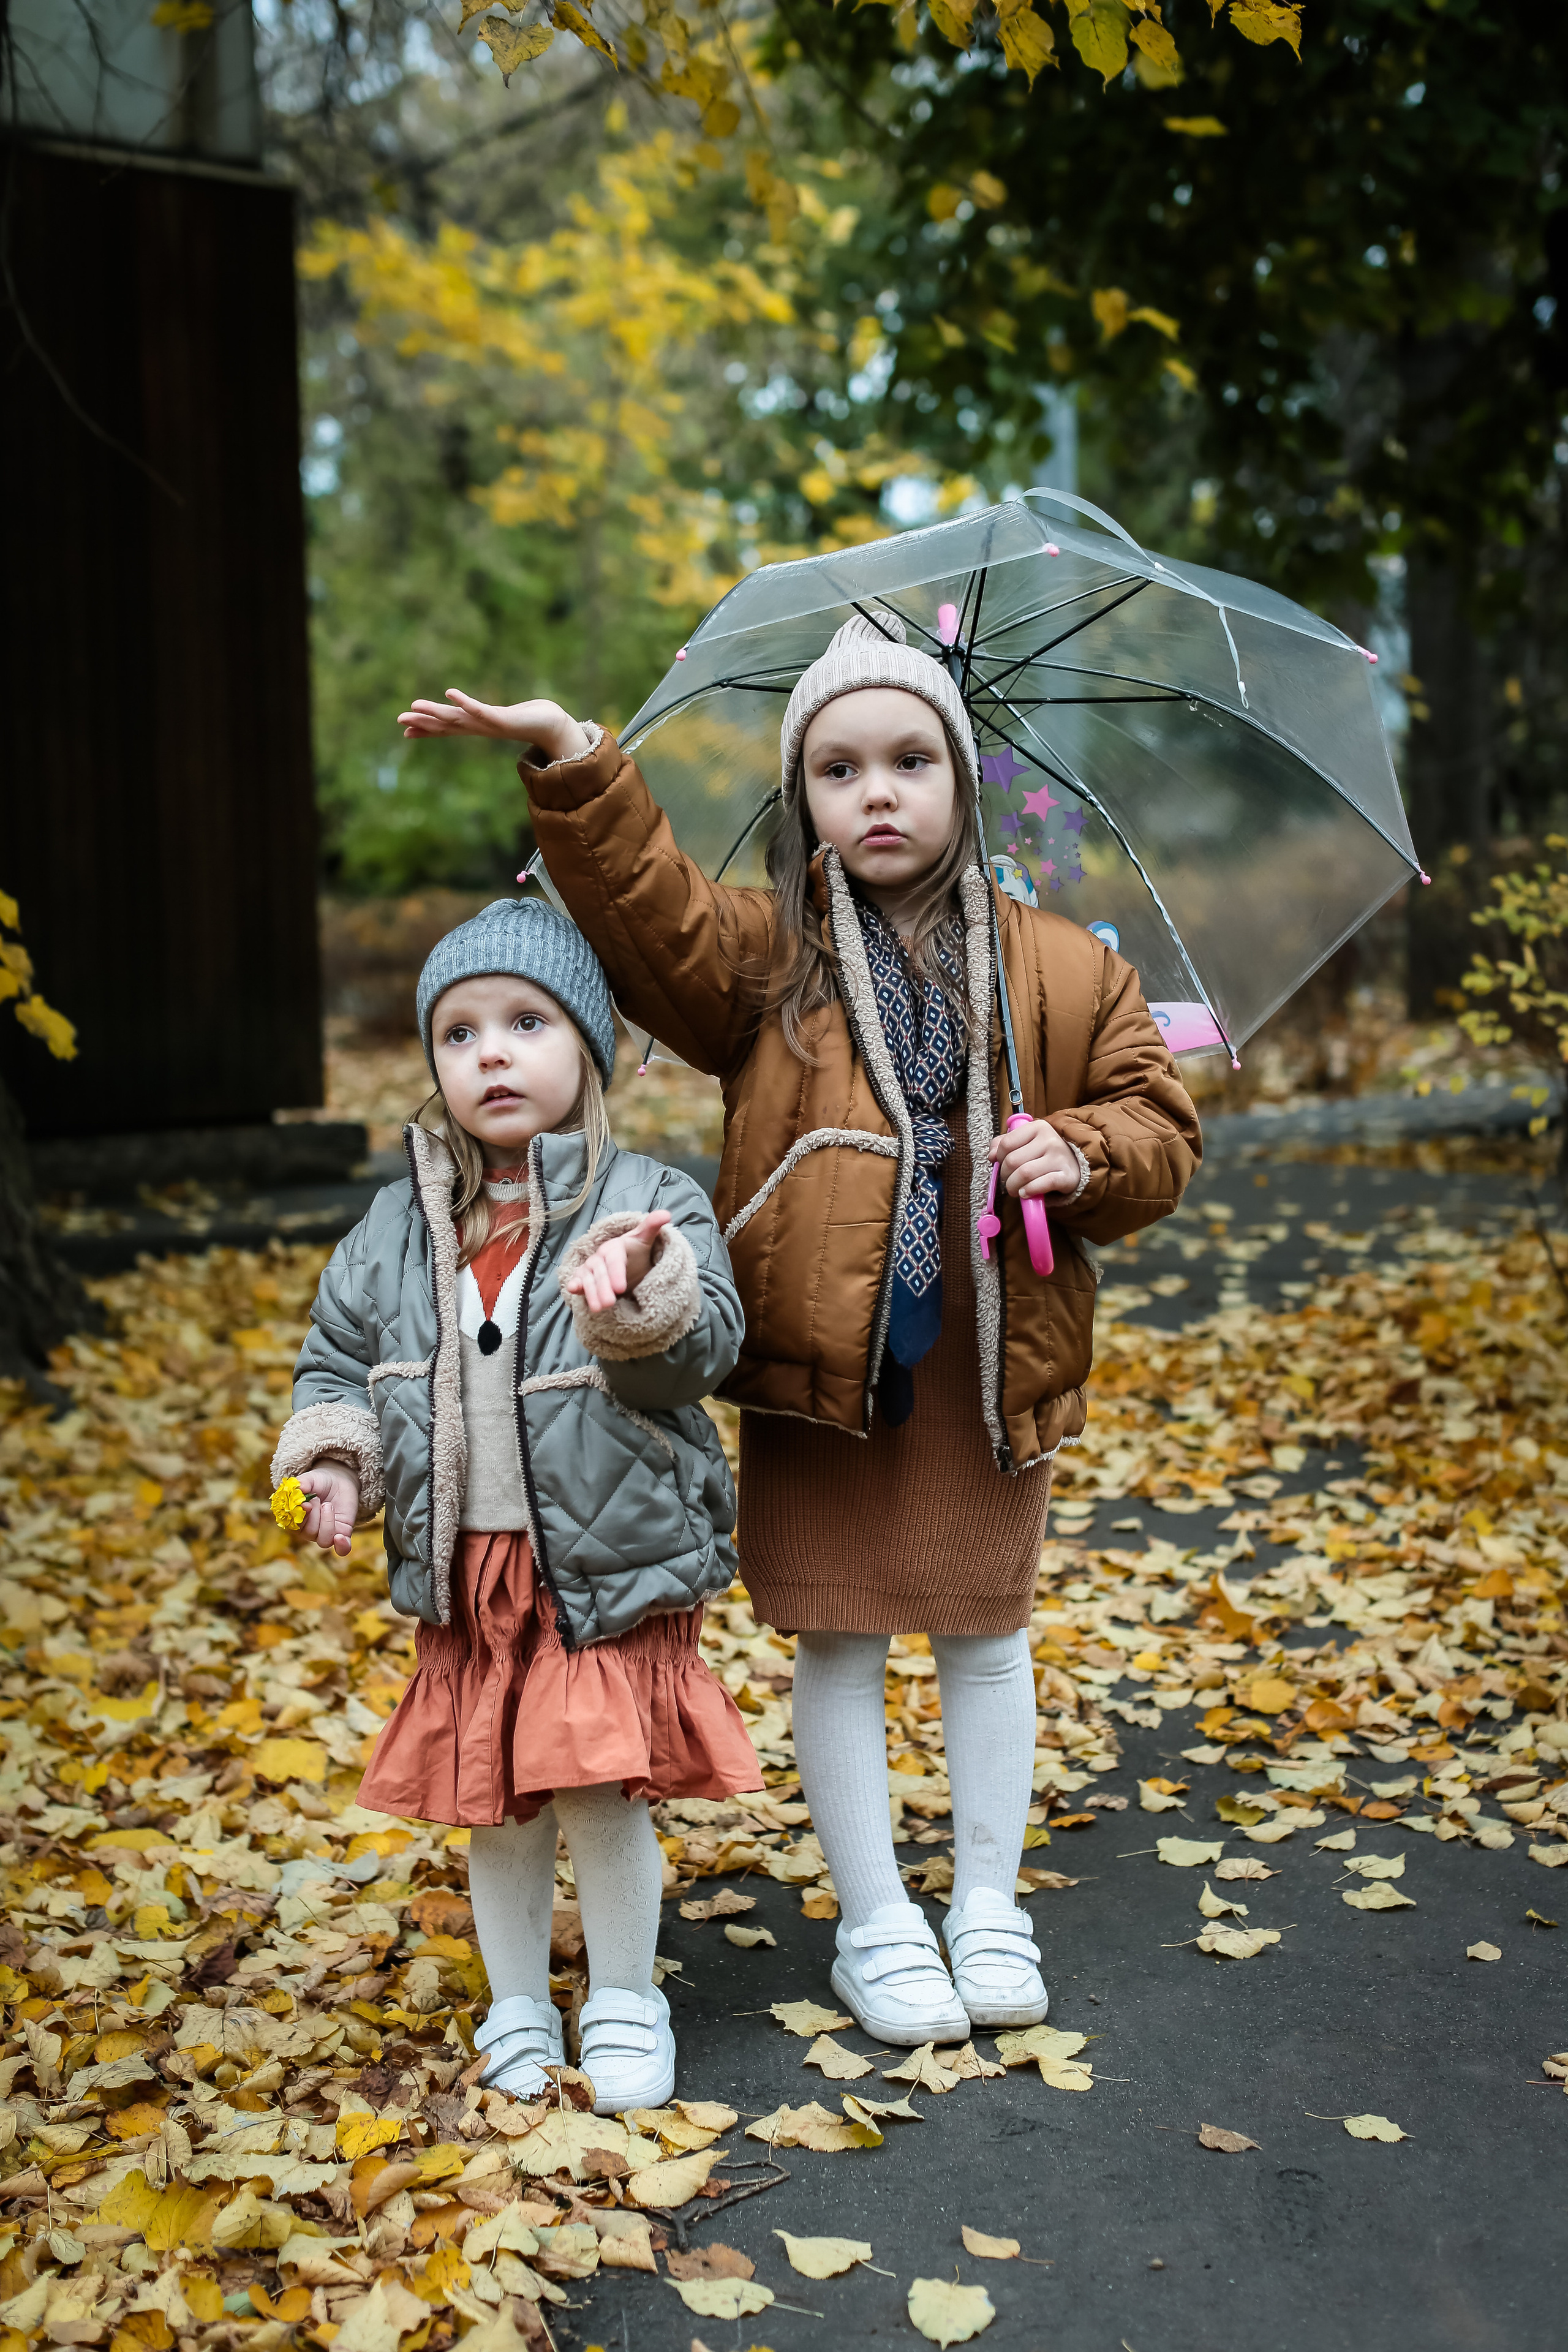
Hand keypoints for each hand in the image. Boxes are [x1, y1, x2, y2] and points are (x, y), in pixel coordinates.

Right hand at [299, 1464, 358, 1557]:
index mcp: (297, 1520)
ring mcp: (327, 1532)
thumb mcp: (309, 1479)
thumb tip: (299, 1488)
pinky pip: (342, 1549)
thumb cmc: (319, 1482)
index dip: (299, 1518)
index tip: (305, 1504)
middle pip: (309, 1533)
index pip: (294, 1527)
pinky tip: (340, 1537)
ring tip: (328, 1505)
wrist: (337, 1480)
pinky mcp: (343, 1532)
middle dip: (314, 1515)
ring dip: (326, 1522)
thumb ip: (302, 1483)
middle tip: (317, 1499)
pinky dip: (341, 1546)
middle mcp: (310, 1530)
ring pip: (324, 1540)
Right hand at [396, 689, 591, 764]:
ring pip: (457, 719)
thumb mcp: (501, 718)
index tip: (405, 730)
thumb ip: (486, 716)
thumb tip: (478, 715)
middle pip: (446, 725)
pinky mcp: (501, 719)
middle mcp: (479, 728)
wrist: (552, 725)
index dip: (426, 729)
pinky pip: (480, 710)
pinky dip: (465, 702)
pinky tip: (450, 692)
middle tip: (400, 719)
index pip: (447, 729)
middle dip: (423, 722)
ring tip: (415, 705)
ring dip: (436, 713)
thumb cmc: (528, 719)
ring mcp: (489, 725)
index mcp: (477, 727)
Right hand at [564, 1212, 671, 1315]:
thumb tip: (666, 1214)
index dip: (616, 1273)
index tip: (620, 1288)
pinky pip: (578, 1280)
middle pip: (600, 1272)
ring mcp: (590, 1267)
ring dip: (591, 1293)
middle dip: (603, 1288)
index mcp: (614, 1247)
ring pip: (588, 1279)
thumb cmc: (636, 1251)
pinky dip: (574, 1284)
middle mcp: (600, 1256)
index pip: (614, 1259)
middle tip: (610, 1304)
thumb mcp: (645, 1239)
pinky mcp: (584, 1277)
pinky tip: (573, 1290)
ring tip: (598, 1309)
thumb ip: (652, 1227)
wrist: (627, 1260)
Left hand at [990, 1118, 1080, 1201]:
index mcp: (1038, 1127)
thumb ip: (1005, 1143)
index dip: (999, 1158)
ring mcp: (1059, 1158)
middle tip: (1007, 1181)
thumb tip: (991, 1155)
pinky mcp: (1066, 1176)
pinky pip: (1041, 1185)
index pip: (1006, 1143)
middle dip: (1004, 1176)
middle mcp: (1050, 1140)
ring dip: (1013, 1186)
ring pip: (1024, 1174)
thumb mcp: (1027, 1141)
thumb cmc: (1046, 1153)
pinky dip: (1028, 1191)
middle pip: (1013, 1161)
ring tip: (1014, 1189)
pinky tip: (1025, 1193)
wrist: (1077, 1164)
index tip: (1002, 1164)